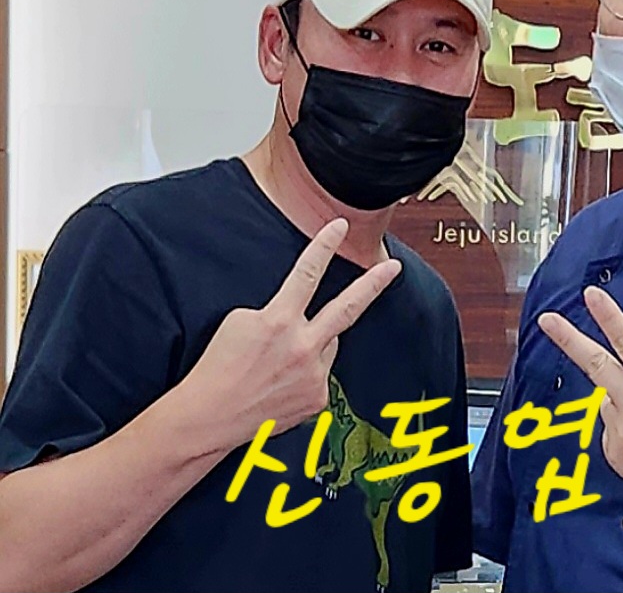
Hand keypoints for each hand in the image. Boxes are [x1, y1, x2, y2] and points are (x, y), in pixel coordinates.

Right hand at [180, 218, 401, 450]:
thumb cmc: (218, 367)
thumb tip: (300, 315)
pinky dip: (308, 370)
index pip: (307, 273)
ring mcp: (314, 375)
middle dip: (373, 284)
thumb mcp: (240, 321)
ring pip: (329, 343)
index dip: (325, 245)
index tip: (339, 226)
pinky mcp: (318, 399)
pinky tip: (283, 381)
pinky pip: (322, 372)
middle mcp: (302, 347)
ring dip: (315, 342)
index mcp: (279, 320)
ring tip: (282, 358)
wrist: (208, 418)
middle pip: (347, 308)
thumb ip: (278, 311)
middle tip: (392, 267)